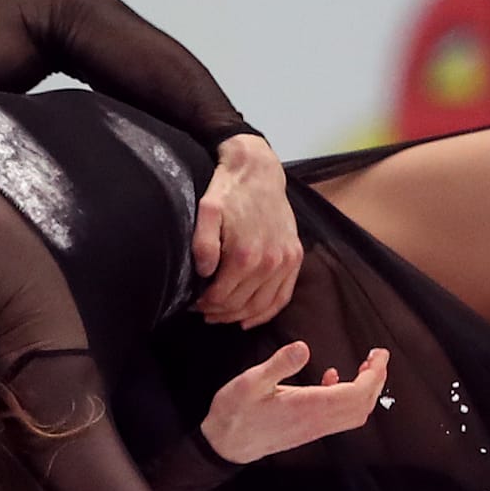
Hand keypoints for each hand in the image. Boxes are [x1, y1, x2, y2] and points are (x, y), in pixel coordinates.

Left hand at [192, 135, 300, 328]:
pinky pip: (282, 297)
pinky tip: (249, 320)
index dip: (205, 305)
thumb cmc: (229, 191)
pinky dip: (266, 313)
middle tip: (203, 310)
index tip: (194, 303)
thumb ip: (202, 244)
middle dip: (219, 312)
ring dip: (239, 316)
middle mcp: (269, 263)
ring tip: (221, 315)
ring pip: (260, 306)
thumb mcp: (207, 211)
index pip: (221, 297)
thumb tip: (205, 274)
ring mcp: (285, 262)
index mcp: (245, 255)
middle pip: (240, 304)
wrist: (258, 171)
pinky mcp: (295, 258)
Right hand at [201, 342, 389, 463]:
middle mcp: (316, 421)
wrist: (224, 446)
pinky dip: (345, 397)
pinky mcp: (307, 430)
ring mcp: (313, 428)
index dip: (374, 374)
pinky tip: (332, 378)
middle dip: (376, 381)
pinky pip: (336, 416)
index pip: (356, 394)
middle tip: (377, 357)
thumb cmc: (234, 414)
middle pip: (362, 406)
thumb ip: (279, 364)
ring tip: (363, 367)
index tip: (379, 354)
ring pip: (353, 414)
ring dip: (364, 391)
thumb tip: (303, 347)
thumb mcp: (251, 382)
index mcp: (308, 407)